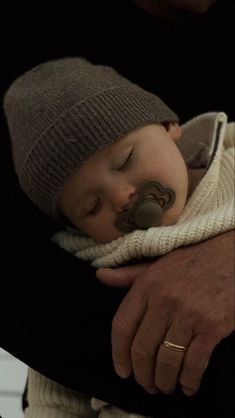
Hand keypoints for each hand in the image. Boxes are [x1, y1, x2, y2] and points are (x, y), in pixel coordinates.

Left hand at [97, 230, 234, 395]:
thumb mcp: (157, 262)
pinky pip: (195, 363)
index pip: (122, 325)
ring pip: (167, 360)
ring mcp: (188, 314)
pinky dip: (189, 381)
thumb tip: (100, 276)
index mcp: (147, 284)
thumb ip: (128, 274)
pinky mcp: (212, 326)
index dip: (118, 354)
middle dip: (142, 374)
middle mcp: (164, 300)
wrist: (230, 254)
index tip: (122, 370)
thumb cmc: (193, 259)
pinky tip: (187, 386)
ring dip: (164, 381)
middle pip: (142, 349)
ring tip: (165, 386)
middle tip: (146, 384)